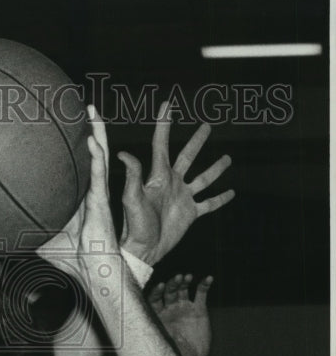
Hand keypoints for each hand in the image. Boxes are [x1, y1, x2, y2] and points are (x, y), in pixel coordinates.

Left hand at [37, 106, 116, 276]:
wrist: (90, 268)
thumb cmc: (70, 256)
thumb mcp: (38, 238)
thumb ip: (21, 229)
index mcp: (76, 194)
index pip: (74, 163)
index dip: (72, 143)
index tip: (62, 121)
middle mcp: (88, 188)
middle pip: (89, 150)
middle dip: (87, 126)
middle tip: (81, 103)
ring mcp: (97, 192)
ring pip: (99, 154)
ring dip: (97, 130)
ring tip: (91, 109)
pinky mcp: (102, 200)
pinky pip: (99, 173)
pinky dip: (96, 156)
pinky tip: (92, 140)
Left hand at [118, 100, 234, 265]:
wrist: (144, 250)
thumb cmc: (134, 225)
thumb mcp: (131, 199)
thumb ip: (132, 176)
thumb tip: (123, 153)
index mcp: (158, 177)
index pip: (162, 145)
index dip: (164, 125)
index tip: (167, 105)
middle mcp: (172, 183)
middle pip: (187, 157)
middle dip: (198, 141)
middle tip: (207, 126)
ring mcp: (183, 198)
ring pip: (204, 179)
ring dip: (216, 169)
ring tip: (228, 158)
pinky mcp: (190, 214)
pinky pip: (209, 204)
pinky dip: (221, 199)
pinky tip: (232, 193)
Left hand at [148, 273, 212, 355]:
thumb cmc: (178, 353)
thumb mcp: (171, 346)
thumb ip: (169, 338)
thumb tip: (167, 334)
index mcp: (160, 316)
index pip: (154, 300)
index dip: (156, 292)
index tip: (160, 286)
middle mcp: (171, 308)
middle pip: (169, 292)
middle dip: (172, 284)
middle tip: (177, 278)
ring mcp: (185, 307)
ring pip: (183, 290)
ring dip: (184, 281)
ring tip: (187, 277)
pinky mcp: (199, 308)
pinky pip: (201, 294)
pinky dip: (204, 285)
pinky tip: (208, 278)